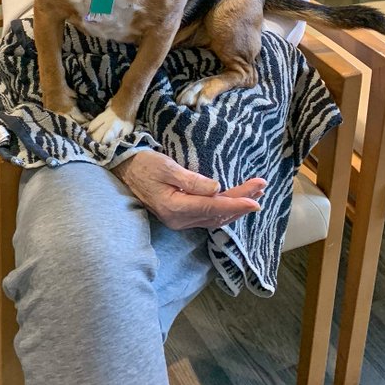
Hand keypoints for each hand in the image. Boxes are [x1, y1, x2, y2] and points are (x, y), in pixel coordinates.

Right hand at [113, 152, 265, 230]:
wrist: (122, 170)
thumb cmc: (142, 164)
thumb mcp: (166, 167)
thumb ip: (191, 180)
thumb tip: (217, 188)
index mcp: (176, 208)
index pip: (214, 207)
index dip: (237, 203)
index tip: (256, 198)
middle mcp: (180, 220)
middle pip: (218, 213)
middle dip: (242, 202)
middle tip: (262, 187)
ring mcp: (179, 220)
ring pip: (215, 218)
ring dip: (236, 207)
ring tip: (255, 194)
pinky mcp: (179, 216)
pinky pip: (208, 217)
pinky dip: (224, 210)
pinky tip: (234, 203)